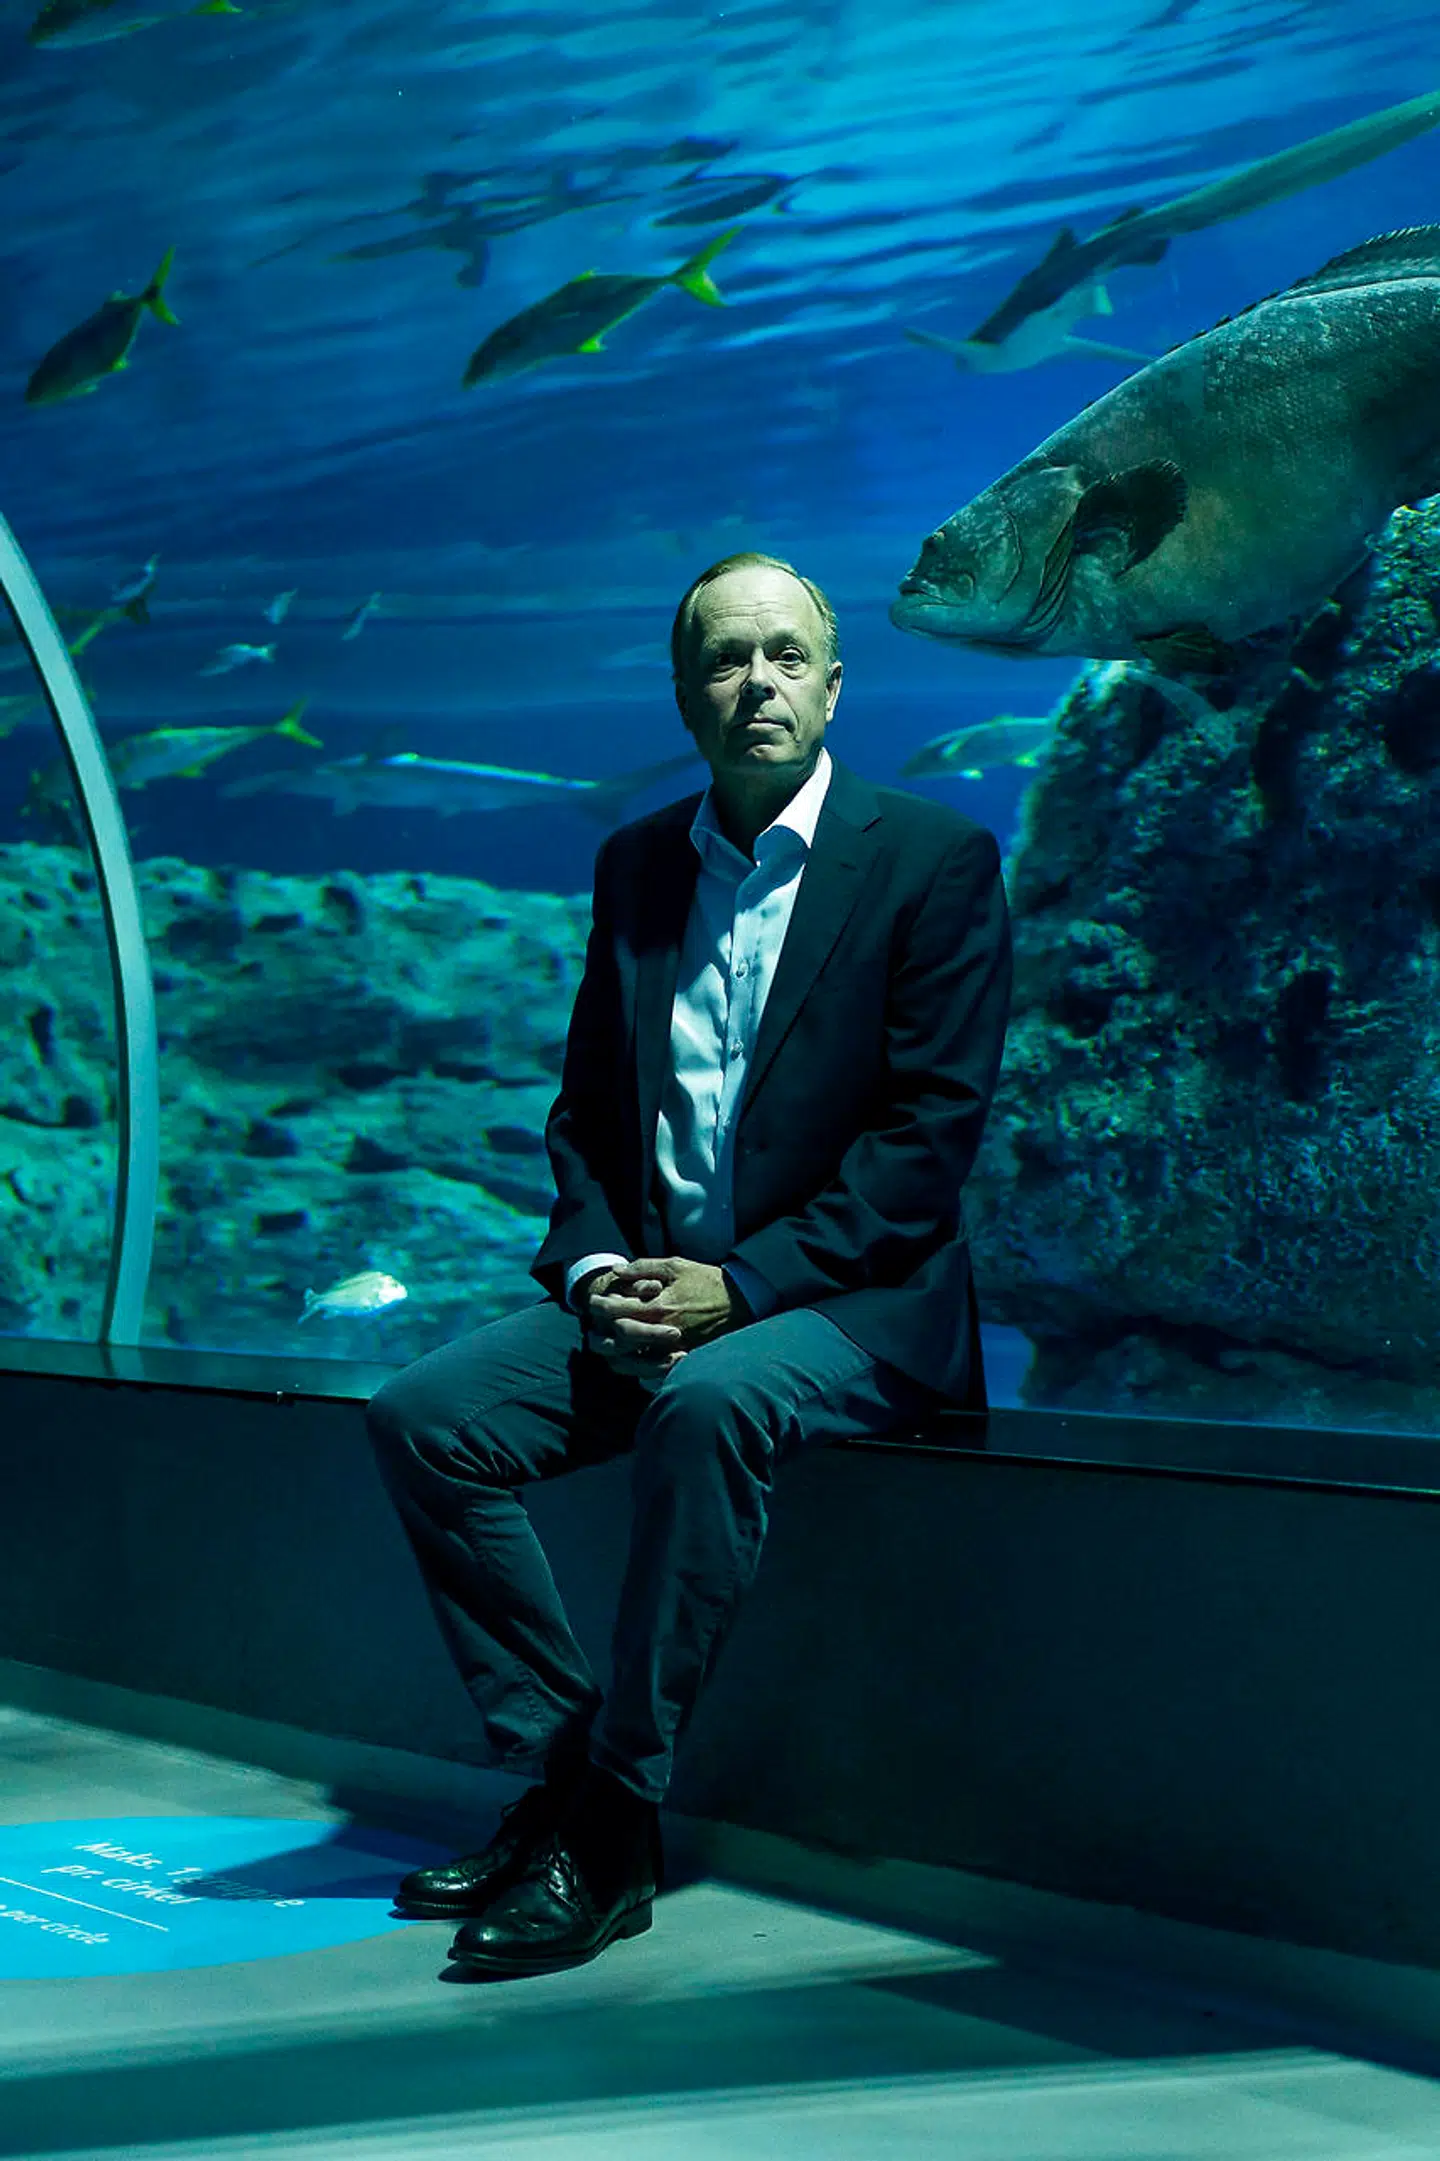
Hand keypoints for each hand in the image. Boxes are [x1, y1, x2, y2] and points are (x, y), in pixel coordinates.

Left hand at [588, 1257, 738, 1374]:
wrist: (742, 1301)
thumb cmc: (707, 1280)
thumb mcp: (676, 1265)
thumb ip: (644, 1266)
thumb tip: (617, 1270)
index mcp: (660, 1305)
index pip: (619, 1310)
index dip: (600, 1306)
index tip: (591, 1302)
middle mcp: (664, 1330)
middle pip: (621, 1337)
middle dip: (601, 1332)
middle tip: (591, 1329)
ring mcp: (674, 1348)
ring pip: (634, 1359)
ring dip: (615, 1353)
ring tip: (604, 1345)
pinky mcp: (683, 1358)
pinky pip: (653, 1370)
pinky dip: (637, 1367)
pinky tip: (628, 1359)